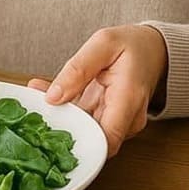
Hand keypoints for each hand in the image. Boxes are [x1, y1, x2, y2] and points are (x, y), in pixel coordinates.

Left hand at [28, 25, 166, 156]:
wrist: (153, 50)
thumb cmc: (133, 45)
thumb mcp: (103, 43)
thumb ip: (78, 69)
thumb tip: (53, 97)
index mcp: (128, 100)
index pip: (106, 141)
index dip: (79, 145)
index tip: (51, 133)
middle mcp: (127, 119)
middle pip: (91, 138)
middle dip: (61, 127)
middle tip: (35, 110)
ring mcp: (119, 122)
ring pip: (85, 130)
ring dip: (61, 116)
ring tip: (37, 96)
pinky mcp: (109, 120)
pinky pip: (85, 121)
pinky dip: (66, 109)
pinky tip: (47, 92)